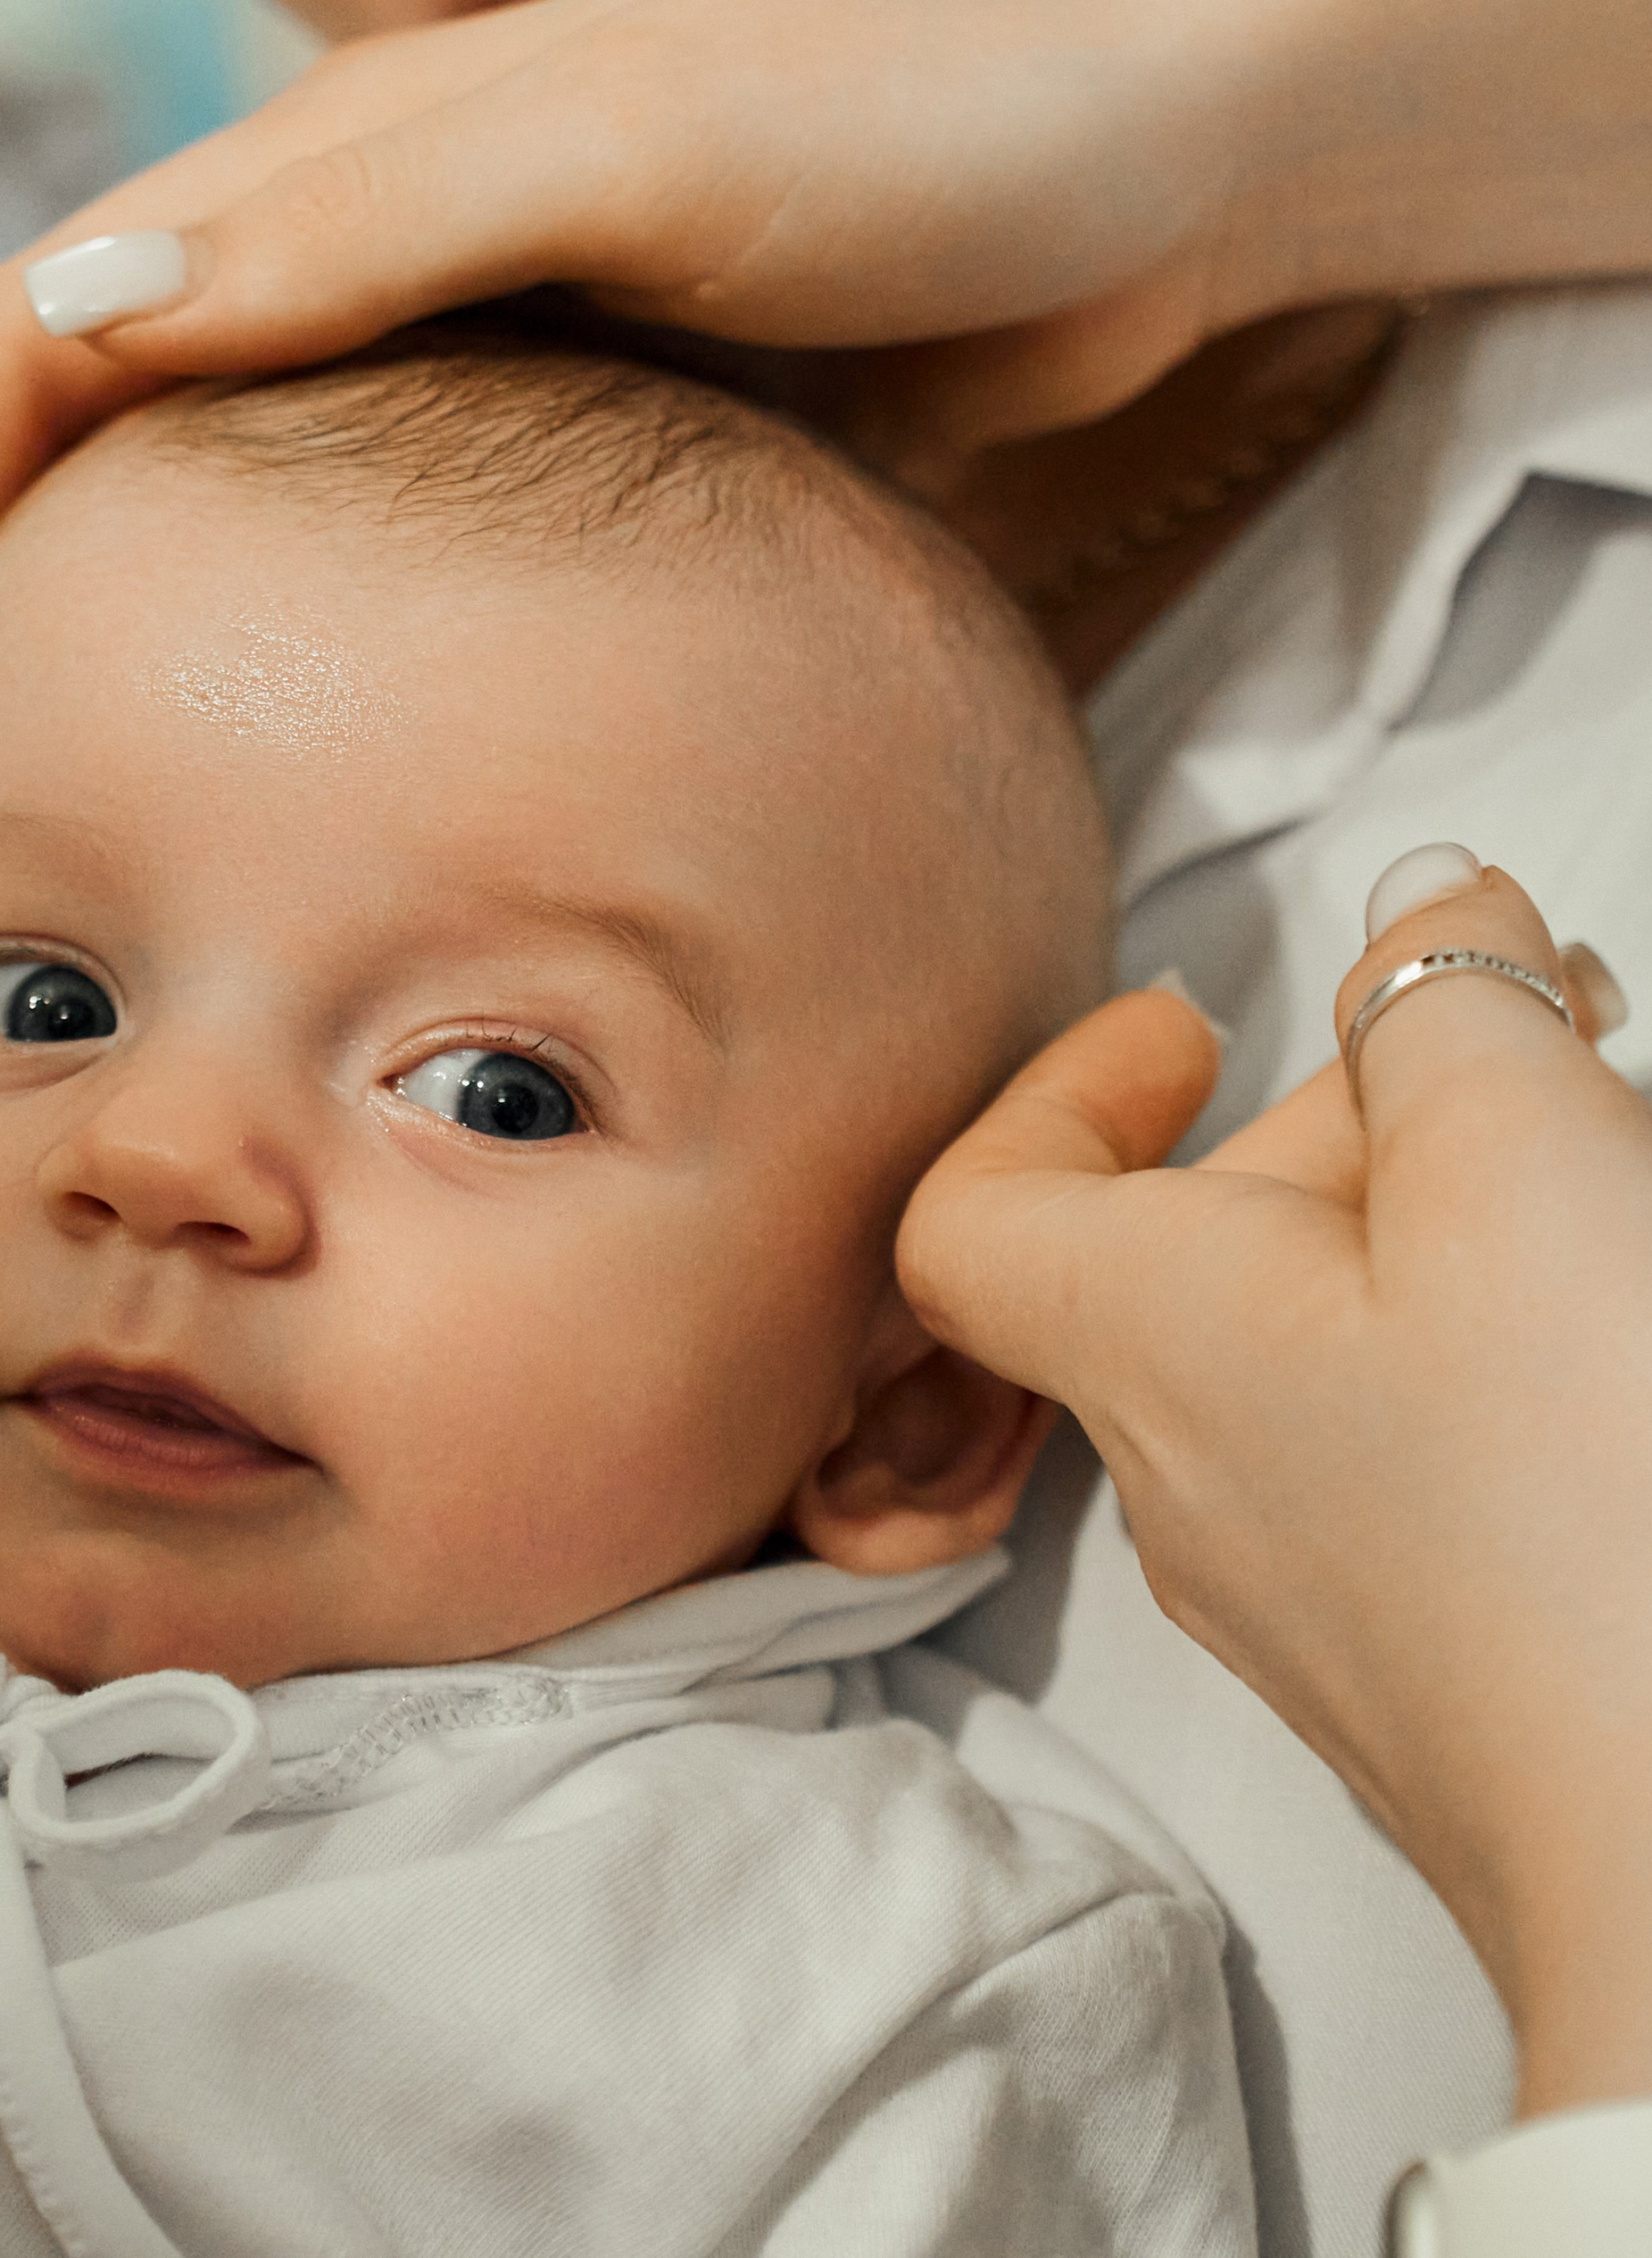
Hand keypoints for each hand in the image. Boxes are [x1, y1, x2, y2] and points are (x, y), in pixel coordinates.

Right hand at [0, 0, 1651, 809]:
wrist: (1160, 160)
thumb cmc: (937, 114)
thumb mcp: (632, 136)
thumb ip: (367, 224)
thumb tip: (75, 316)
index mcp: (337, 191)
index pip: (27, 355)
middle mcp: (373, 277)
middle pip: (86, 457)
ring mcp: (478, 379)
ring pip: (222, 535)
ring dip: (113, 670)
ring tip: (65, 842)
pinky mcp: (588, 463)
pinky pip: (390, 589)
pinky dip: (307, 691)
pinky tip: (305, 804)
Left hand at [896, 855, 1651, 2121]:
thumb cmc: (1595, 1502)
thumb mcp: (1520, 1166)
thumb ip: (1447, 1006)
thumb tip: (1421, 912)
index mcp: (1148, 1339)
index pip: (971, 1212)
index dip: (1056, 1087)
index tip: (1191, 1022)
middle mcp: (1195, 1469)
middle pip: (1201, 1245)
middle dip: (1356, 1110)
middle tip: (1536, 1020)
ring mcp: (1312, 1577)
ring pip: (1328, 1337)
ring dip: (1448, 1211)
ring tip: (1607, 1150)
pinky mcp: (1433, 1645)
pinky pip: (1415, 1441)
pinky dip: (1492, 1333)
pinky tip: (1614, 1306)